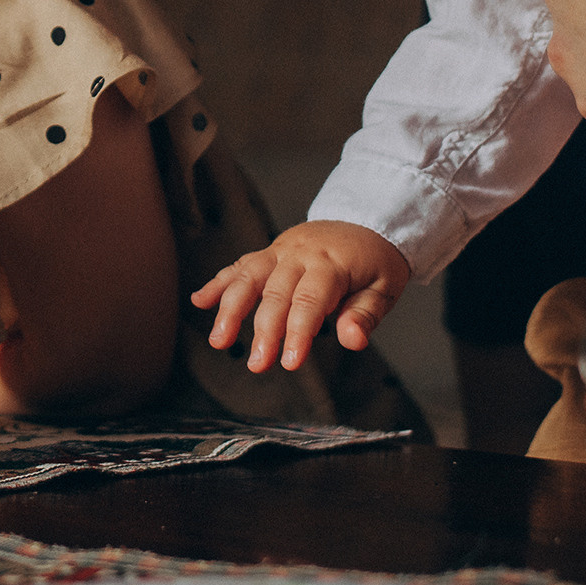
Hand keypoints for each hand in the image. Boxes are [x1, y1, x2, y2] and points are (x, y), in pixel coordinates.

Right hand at [190, 221, 409, 372]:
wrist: (367, 220)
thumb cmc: (376, 261)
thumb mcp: (385, 288)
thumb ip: (365, 314)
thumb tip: (353, 340)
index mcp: (331, 264)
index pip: (309, 300)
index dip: (297, 332)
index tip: (290, 363)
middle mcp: (300, 254)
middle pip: (275, 292)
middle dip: (264, 330)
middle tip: (257, 364)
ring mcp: (280, 250)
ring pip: (249, 276)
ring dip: (230, 307)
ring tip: (218, 340)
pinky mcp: (269, 252)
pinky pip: (240, 265)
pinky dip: (218, 282)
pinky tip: (200, 301)